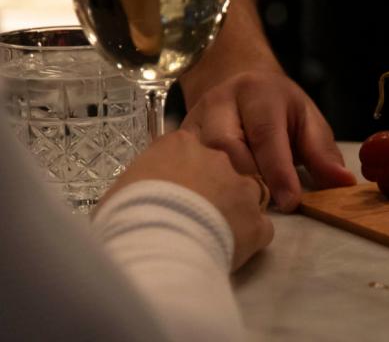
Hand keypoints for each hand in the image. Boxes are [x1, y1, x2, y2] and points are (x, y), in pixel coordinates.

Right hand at [101, 129, 272, 268]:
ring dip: (233, 212)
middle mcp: (217, 158)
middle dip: (210, 190)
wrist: (155, 248)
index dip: (179, 172)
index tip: (171, 192)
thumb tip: (142, 195)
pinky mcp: (258, 221)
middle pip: (219, 169)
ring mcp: (242, 188)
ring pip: (245, 195)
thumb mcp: (121, 191)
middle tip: (190, 216)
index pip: (185, 149)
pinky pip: (258, 228)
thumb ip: (142, 183)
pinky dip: (247, 240)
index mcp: (178, 145)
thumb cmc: (125, 218)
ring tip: (210, 236)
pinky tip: (228, 253)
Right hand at [182, 70, 354, 210]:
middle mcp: (219, 102)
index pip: (266, 134)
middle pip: (226, 146)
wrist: (237, 85)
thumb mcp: (306, 120)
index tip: (290, 202)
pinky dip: (200, 190)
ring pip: (199, 159)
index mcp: (257, 92)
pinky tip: (214, 205)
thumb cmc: (278, 109)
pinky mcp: (174, 141)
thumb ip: (322, 152)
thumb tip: (343, 183)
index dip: (278, 171)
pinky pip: (181, 169)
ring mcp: (192, 120)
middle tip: (264, 206)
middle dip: (248, 180)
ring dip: (221, 187)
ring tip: (240, 207)